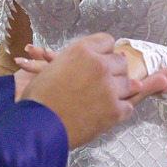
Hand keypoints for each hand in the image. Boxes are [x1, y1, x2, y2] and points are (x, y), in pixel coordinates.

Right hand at [20, 33, 166, 146]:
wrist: (38, 125)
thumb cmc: (40, 98)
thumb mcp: (54, 66)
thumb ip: (77, 60)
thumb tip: (95, 61)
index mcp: (82, 50)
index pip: (107, 41)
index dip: (103, 52)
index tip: (100, 60)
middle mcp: (99, 65)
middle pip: (120, 62)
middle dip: (112, 71)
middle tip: (99, 83)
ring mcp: (109, 88)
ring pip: (127, 84)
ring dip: (117, 91)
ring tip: (99, 100)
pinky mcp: (114, 110)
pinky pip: (128, 106)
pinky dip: (119, 110)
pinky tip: (105, 112)